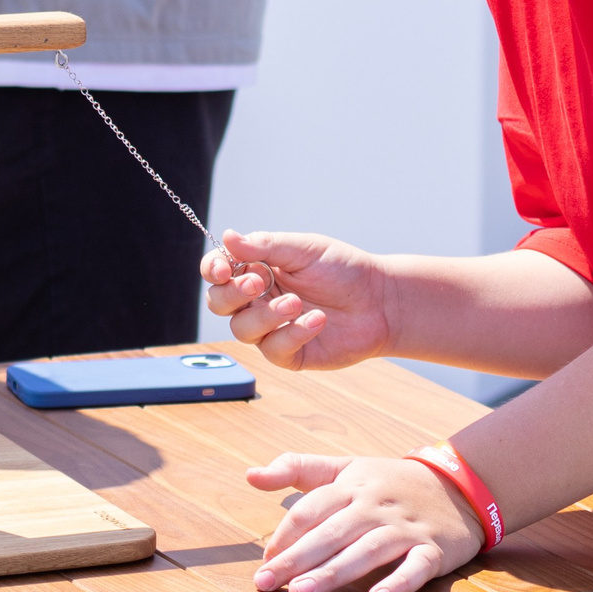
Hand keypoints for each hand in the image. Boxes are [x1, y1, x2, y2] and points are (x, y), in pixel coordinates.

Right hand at [201, 229, 395, 370]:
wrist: (380, 300)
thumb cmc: (342, 269)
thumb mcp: (303, 249)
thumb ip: (264, 246)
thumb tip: (226, 237)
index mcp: (256, 270)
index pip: (218, 272)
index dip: (213, 270)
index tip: (224, 269)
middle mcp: (258, 301)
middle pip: (219, 303)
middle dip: (233, 294)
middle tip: (259, 283)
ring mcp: (271, 329)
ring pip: (242, 329)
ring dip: (266, 316)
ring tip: (297, 303)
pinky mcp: (290, 354)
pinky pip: (274, 349)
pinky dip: (293, 333)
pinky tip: (317, 320)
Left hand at [247, 452, 483, 591]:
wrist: (458, 485)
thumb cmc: (389, 481)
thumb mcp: (345, 467)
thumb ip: (297, 468)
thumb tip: (249, 475)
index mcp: (351, 486)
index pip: (311, 510)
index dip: (285, 535)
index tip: (265, 560)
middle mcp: (375, 506)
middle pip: (331, 532)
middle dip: (296, 559)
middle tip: (266, 583)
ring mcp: (406, 528)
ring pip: (367, 550)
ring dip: (334, 572)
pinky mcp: (435, 549)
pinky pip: (417, 567)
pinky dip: (399, 582)